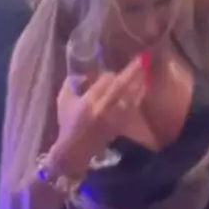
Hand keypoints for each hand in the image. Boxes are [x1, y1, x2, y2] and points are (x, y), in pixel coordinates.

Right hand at [49, 57, 146, 177]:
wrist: (75, 150)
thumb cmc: (67, 125)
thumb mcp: (63, 101)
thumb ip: (71, 84)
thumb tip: (83, 73)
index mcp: (88, 102)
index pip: (104, 82)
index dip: (110, 74)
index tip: (111, 71)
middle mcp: (104, 108)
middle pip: (121, 86)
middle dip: (132, 72)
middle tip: (142, 58)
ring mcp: (114, 117)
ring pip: (130, 95)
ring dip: (139, 81)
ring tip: (146, 69)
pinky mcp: (121, 124)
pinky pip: (132, 106)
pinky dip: (138, 95)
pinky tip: (143, 86)